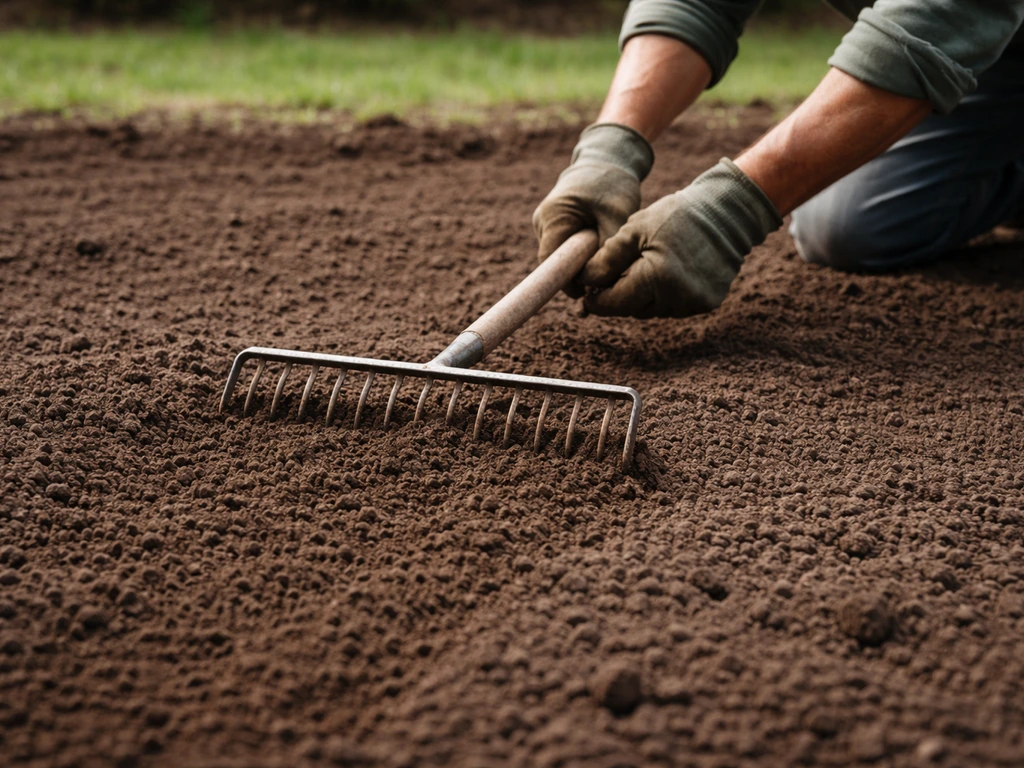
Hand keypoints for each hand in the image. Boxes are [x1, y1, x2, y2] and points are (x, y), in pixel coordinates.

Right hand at [532, 123, 652, 296]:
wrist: (605, 161)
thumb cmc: (613, 185)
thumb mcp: (617, 216)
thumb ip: (608, 249)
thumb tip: (601, 282)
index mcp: (553, 216)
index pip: (550, 261)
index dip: (565, 282)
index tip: (584, 294)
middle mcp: (542, 220)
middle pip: (553, 262)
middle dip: (576, 274)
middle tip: (604, 280)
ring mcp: (544, 223)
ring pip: (558, 257)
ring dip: (578, 263)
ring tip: (603, 257)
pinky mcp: (552, 226)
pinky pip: (562, 249)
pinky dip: (578, 254)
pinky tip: (596, 249)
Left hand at [579, 158, 782, 318]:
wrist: (728, 213)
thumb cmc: (677, 215)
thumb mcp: (634, 230)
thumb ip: (607, 259)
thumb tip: (584, 282)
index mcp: (656, 278)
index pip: (614, 303)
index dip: (596, 300)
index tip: (586, 293)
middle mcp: (677, 297)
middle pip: (632, 309)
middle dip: (619, 296)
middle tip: (610, 277)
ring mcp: (694, 303)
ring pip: (652, 310)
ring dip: (642, 296)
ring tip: (642, 268)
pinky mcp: (706, 303)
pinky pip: (673, 307)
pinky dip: (663, 295)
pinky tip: (667, 272)